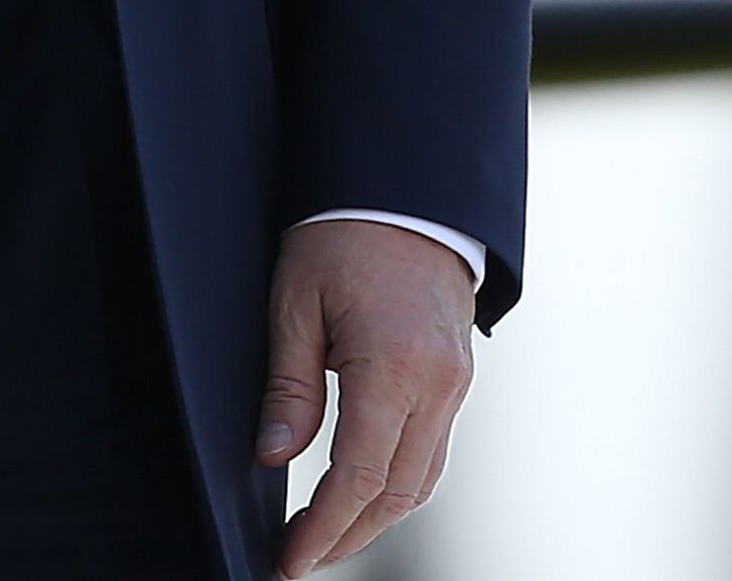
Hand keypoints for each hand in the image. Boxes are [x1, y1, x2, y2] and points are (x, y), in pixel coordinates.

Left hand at [257, 221, 474, 575]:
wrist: (406, 187)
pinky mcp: (457, 379)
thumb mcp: (295, 299)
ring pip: (421, 481)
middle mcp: (437, 385)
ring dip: (375, 519)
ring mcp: (455, 385)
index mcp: (394, 365)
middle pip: (397, 494)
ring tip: (326, 537)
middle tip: (299, 557)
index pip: (360, 475)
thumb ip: (289, 384)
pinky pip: (433, 452)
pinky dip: (399, 484)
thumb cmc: (344, 232)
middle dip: (347, 537)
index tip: (290, 558)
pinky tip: (365, 492)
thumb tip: (274, 454)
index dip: (324, 528)